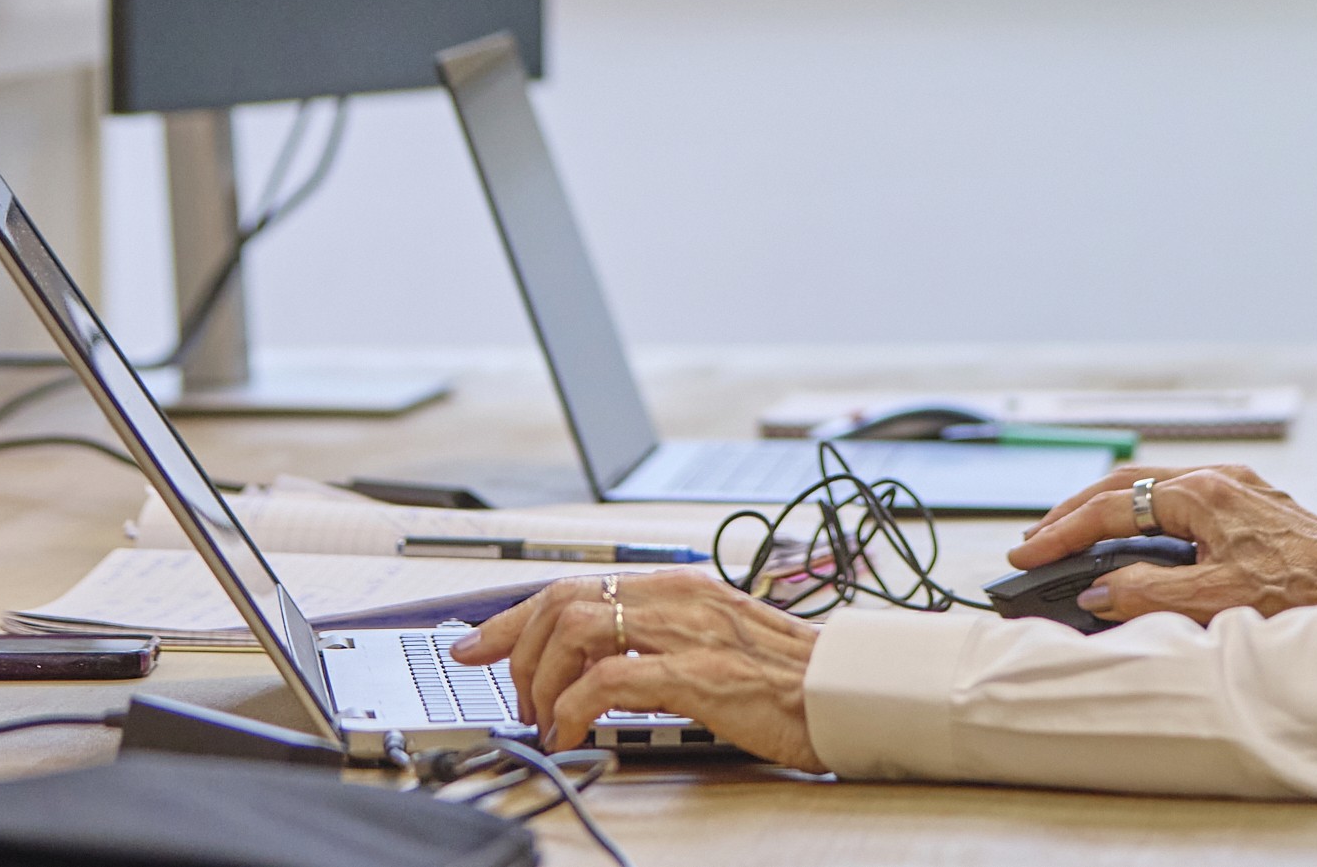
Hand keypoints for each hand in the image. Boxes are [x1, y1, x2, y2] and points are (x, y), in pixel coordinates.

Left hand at [454, 570, 823, 767]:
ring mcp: (687, 632)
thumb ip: (660, 641)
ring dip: (543, 682)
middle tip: (512, 696)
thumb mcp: (714, 643)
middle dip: (517, 650)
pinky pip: (606, 681)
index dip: (515, 616)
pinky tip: (571, 731)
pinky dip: (572, 708)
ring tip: (546, 719)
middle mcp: (678, 597)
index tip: (474, 642)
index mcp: (680, 587)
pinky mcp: (696, 674)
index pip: (577, 584)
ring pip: (575, 630)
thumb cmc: (786, 678)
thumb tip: (597, 668)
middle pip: (563, 600)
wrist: (842, 694)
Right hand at [1010, 464, 1316, 626]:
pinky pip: (1181, 497)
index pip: (1112, 508)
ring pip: (1154, 486)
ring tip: (1074, 534)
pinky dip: (1145, 514)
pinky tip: (1138, 535)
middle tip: (1037, 536)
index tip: (1027, 552)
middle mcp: (1219, 478)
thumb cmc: (1304, 593)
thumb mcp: (1214, 601)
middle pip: (1126, 484)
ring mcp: (1238, 487)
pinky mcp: (1253, 503)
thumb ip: (1146, 594)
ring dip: (1109, 509)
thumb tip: (1097, 591)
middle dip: (1075, 510)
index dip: (1063, 533)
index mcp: (1203, 493)